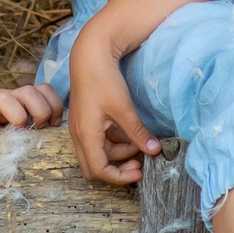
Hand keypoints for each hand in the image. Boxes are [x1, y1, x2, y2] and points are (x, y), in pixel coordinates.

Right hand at [0, 81, 64, 131]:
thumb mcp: (14, 115)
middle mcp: (9, 95)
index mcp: (22, 96)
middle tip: (34, 129)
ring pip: (10, 100)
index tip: (50, 125)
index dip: (54, 107)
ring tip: (14, 132)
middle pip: (32, 92)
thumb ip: (32, 118)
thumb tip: (55, 133)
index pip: (47, 90)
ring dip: (17, 118)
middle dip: (40, 113)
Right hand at [67, 20, 159, 184]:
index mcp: (85, 135)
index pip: (98, 170)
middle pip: (94, 166)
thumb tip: (155, 151)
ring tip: (140, 144)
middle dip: (117, 169)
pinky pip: (98, 140)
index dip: (119, 177)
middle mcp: (78, 135)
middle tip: (139, 164)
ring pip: (98, 153)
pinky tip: (130, 134)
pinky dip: (114, 142)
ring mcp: (80, 127)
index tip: (139, 173)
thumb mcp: (123, 108)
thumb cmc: (104, 79)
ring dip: (118, 154)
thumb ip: (138, 132)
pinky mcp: (84, 120)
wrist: (89, 55)